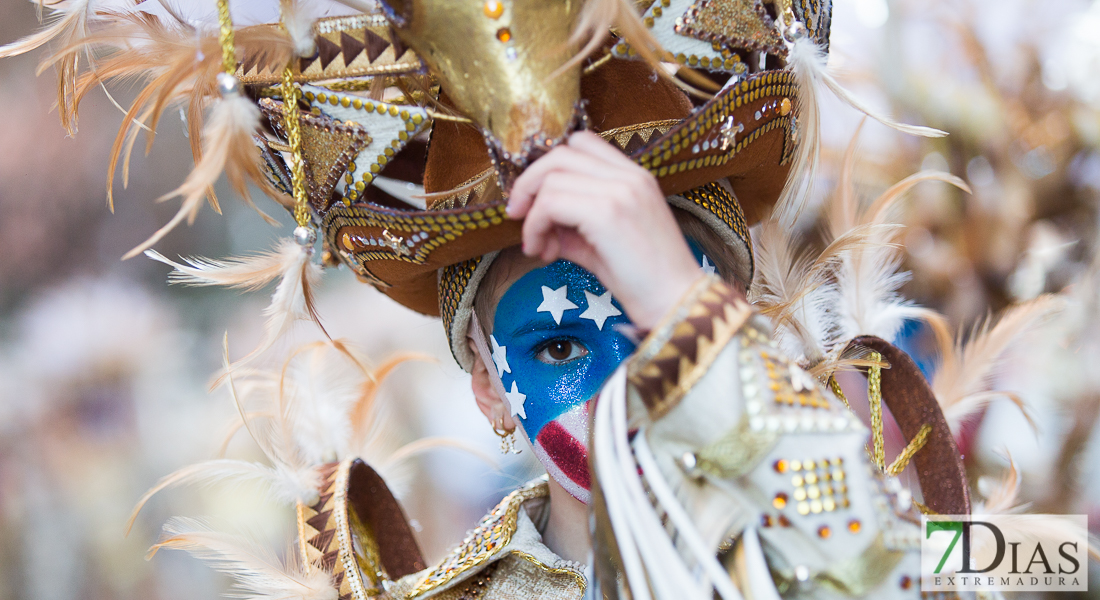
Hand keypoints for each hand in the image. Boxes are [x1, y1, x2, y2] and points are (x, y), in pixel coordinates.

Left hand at [507, 131, 703, 329]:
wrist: (676, 303)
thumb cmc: (642, 279)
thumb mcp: (601, 242)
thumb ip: (570, 224)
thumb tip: (535, 222)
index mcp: (634, 176)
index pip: (581, 142)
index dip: (548, 166)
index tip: (535, 199)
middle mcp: (630, 175)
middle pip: (560, 154)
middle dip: (528, 183)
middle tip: (517, 215)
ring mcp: (620, 190)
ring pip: (551, 178)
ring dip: (532, 214)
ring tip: (538, 246)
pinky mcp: (608, 212)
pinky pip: (551, 204)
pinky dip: (535, 227)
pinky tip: (542, 253)